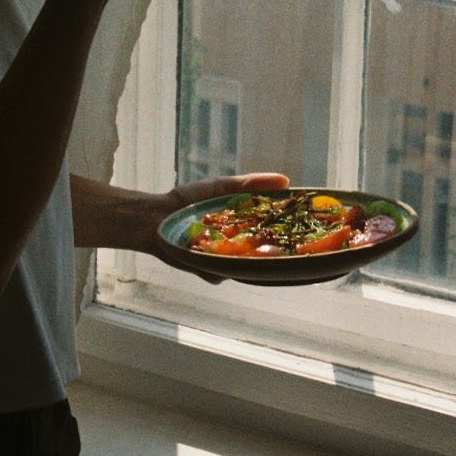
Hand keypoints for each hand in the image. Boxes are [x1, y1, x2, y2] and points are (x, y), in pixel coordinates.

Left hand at [156, 171, 290, 281]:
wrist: (155, 217)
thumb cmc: (189, 199)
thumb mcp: (222, 186)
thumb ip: (252, 183)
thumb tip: (285, 180)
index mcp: (244, 224)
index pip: (272, 229)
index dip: (286, 230)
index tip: (300, 227)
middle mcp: (237, 245)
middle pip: (262, 252)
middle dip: (272, 252)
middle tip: (282, 249)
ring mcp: (224, 260)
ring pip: (243, 267)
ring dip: (249, 264)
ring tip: (255, 256)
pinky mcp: (208, 272)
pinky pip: (220, 275)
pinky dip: (221, 270)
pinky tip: (220, 261)